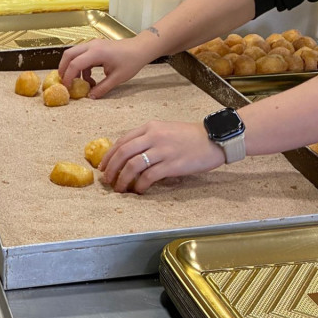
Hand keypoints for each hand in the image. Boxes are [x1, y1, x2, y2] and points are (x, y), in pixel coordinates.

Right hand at [58, 37, 154, 98]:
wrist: (140, 48)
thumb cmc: (131, 61)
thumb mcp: (117, 78)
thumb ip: (102, 88)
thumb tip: (90, 97)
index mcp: (96, 53)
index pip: (75, 64)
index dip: (68, 77)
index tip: (67, 88)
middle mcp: (91, 46)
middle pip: (68, 55)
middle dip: (63, 69)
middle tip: (65, 83)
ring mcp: (92, 45)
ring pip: (73, 54)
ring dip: (72, 68)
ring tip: (78, 83)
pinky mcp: (95, 47)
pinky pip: (81, 56)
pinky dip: (81, 67)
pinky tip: (89, 79)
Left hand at [100, 121, 225, 192]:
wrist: (215, 138)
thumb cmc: (190, 137)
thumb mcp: (165, 130)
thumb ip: (147, 139)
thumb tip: (127, 155)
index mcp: (150, 127)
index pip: (121, 141)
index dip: (109, 156)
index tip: (103, 167)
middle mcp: (154, 136)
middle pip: (123, 153)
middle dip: (111, 169)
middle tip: (107, 181)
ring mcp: (163, 150)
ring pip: (132, 166)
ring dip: (123, 180)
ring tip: (120, 189)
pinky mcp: (172, 164)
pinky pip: (148, 176)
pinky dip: (140, 185)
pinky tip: (139, 191)